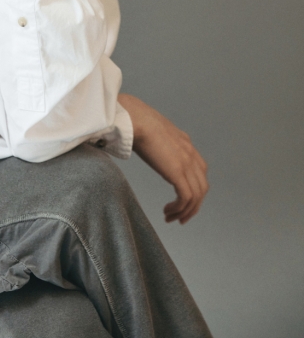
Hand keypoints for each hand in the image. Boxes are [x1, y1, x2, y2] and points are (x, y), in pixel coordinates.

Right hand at [118, 94, 209, 223]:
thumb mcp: (153, 131)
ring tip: (171, 218)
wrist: (135, 120)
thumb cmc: (136, 122)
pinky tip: (168, 211)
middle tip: (180, 217)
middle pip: (202, 187)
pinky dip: (180, 209)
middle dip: (193, 205)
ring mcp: (186, 163)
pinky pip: (186, 198)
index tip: (181, 200)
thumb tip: (145, 144)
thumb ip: (156, 140)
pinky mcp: (178, 172)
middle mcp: (190, 153)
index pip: (199, 171)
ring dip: (185, 211)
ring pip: (196, 196)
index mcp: (185, 143)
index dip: (193, 189)